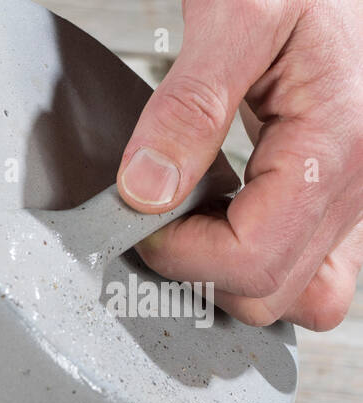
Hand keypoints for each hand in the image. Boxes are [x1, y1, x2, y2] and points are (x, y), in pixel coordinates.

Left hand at [116, 0, 362, 330]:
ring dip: (230, 276)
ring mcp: (360, 196)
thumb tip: (146, 190)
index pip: (249, 258)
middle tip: (159, 216)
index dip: (178, 254)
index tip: (139, 218)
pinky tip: (226, 221)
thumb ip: (188, 106)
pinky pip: (313, 270)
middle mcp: (362, 181)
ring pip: (295, 295)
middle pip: (268, 292)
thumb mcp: (238, 12)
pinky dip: (264, 263)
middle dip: (198, 270)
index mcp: (338, 143)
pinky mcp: (348, 196)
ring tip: (193, 219)